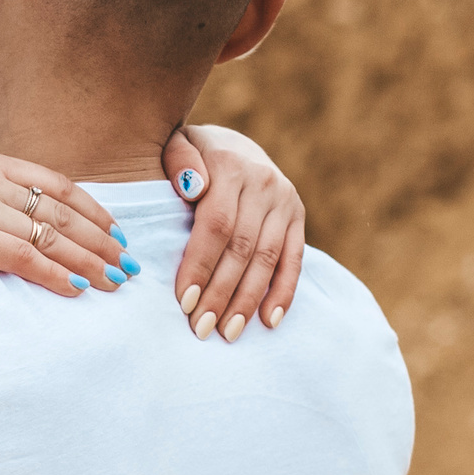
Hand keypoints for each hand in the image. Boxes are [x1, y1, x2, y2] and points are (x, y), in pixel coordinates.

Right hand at [0, 149, 131, 307]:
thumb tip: (48, 226)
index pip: (55, 184)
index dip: (93, 212)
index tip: (119, 236)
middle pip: (58, 210)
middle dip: (100, 240)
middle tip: (128, 266)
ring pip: (48, 235)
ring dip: (87, 262)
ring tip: (112, 283)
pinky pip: (26, 258)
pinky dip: (56, 275)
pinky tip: (76, 290)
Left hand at [163, 123, 304, 338]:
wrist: (231, 142)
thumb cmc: (189, 155)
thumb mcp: (174, 145)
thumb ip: (178, 161)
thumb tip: (192, 188)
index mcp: (231, 167)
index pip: (216, 225)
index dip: (200, 265)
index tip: (183, 301)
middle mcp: (264, 183)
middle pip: (242, 248)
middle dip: (221, 293)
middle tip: (201, 328)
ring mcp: (286, 200)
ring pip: (268, 259)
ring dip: (248, 300)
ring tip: (229, 333)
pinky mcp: (299, 216)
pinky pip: (294, 259)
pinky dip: (284, 292)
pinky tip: (270, 321)